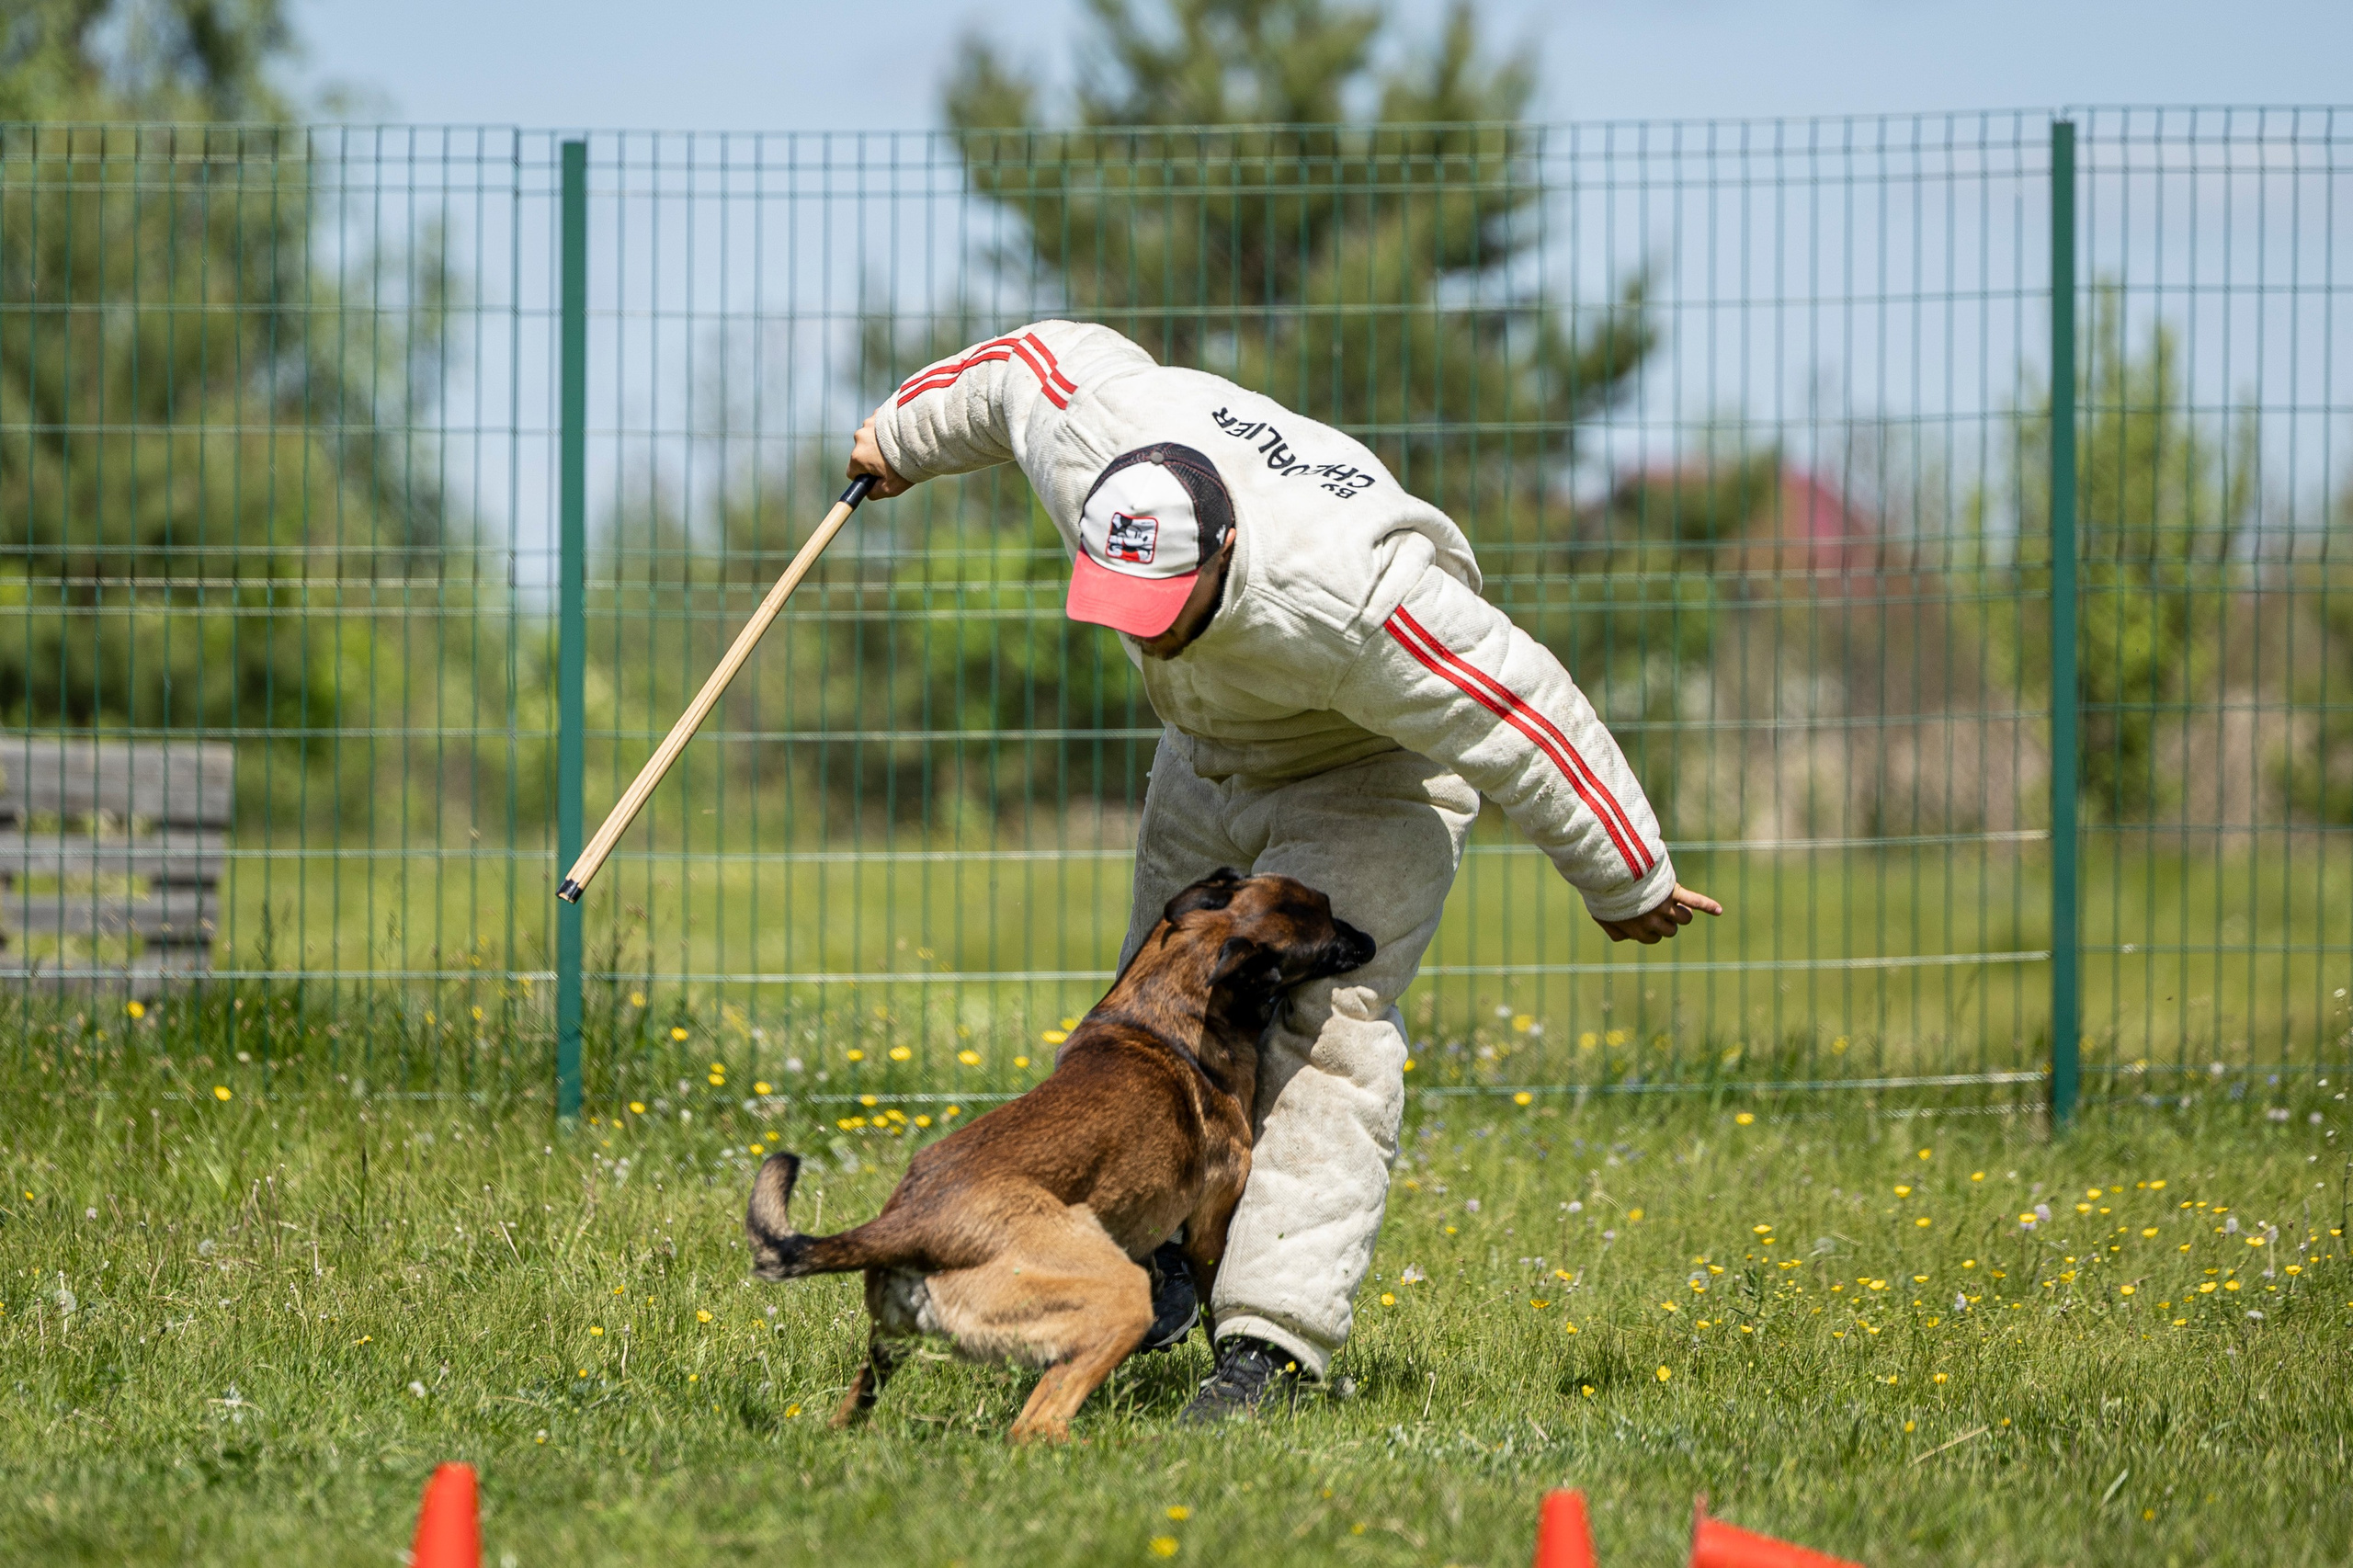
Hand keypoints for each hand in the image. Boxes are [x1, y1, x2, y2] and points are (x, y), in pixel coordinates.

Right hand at [847, 412, 912, 497]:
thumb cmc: (906, 465)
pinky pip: (880, 423)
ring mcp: (869, 422)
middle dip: (874, 457)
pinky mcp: (880, 411)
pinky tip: (902, 433)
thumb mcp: (891, 488)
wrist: (923, 437)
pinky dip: (888, 428)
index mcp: (858, 457)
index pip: (852, 471)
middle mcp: (859, 437)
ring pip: (872, 436)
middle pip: (862, 452)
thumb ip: (874, 492)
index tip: (877, 475)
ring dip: (881, 441)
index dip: (864, 476)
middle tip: (894, 460)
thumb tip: (867, 492)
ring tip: (900, 445)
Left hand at [1594, 883, 1722, 943]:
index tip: (1640, 916)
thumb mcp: (1603, 917)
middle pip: (1671, 931)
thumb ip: (1615, 931)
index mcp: (1637, 931)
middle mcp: (1653, 921)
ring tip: (1671, 903)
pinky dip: (1707, 905)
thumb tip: (1627, 938)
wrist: (1611, 871)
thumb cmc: (1605, 894)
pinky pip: (1695, 900)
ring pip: (1684, 919)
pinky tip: (1718, 911)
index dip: (1649, 928)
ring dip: (1680, 912)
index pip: (1653, 939)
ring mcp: (1665, 906)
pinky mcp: (1673, 892)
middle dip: (1665, 921)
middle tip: (1652, 906)